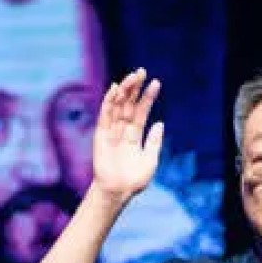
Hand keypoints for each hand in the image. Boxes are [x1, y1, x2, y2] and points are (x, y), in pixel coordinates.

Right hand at [92, 68, 164, 201]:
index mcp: (135, 135)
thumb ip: (154, 141)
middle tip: (142, 71)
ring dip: (124, 90)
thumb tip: (160, 123)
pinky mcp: (101, 135)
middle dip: (135, 88)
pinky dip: (109, 101)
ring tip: (132, 76)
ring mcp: (111, 131)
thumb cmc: (134, 179)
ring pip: (117, 106)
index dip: (148, 97)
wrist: (119, 191)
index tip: (156, 83)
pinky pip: (105, 115)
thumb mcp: (151, 159)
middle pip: (128, 104)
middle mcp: (123, 130)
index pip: (141, 111)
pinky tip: (115, 89)